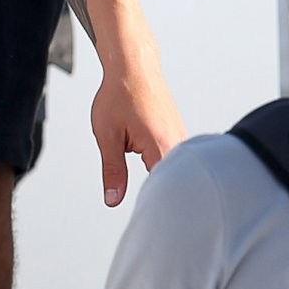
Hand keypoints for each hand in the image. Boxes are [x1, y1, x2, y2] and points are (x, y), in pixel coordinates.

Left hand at [90, 51, 183, 205]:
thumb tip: (113, 199)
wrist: (133, 65)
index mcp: (161, 145)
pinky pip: (174, 157)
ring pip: (175, 169)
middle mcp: (178, 142)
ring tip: (151, 177)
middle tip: (153, 208)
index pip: (165, 188)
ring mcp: (180, 136)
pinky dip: (163, 163)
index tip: (154, 222)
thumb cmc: (119, 95)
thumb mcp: (107, 135)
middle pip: (175, 181)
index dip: (157, 205)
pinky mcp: (178, 132)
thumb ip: (112, 170)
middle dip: (161, 194)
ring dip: (161, 176)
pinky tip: (152, 163)